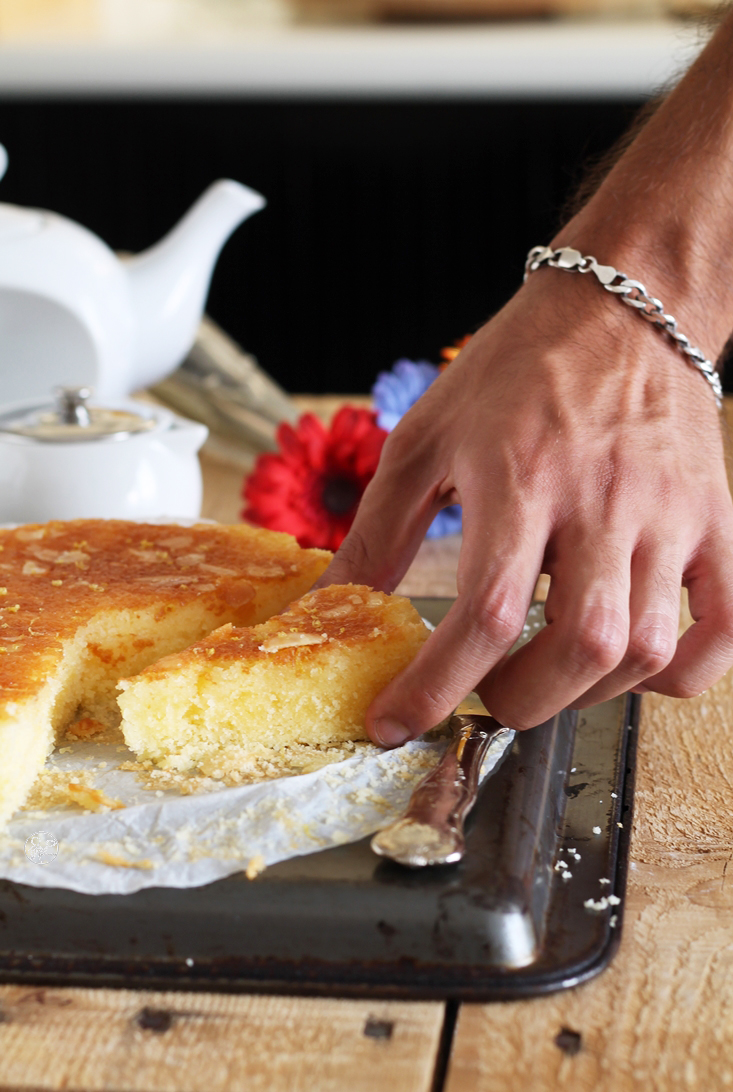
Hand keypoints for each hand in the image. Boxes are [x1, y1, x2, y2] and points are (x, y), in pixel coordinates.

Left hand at [315, 269, 732, 744]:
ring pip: (645, 648)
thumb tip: (333, 604)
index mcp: (521, 477)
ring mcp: (669, 515)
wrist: (622, 306)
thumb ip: (377, 529)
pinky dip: (683, 671)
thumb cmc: (517, 368)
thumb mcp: (425, 437)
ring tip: (542, 676)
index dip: (436, 685)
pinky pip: (725, 625)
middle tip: (482, 694)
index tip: (397, 721)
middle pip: (579, 647)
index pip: (487, 611)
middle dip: (517, 701)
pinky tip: (633, 666)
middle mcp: (603, 501)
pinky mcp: (714, 519)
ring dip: (585, 693)